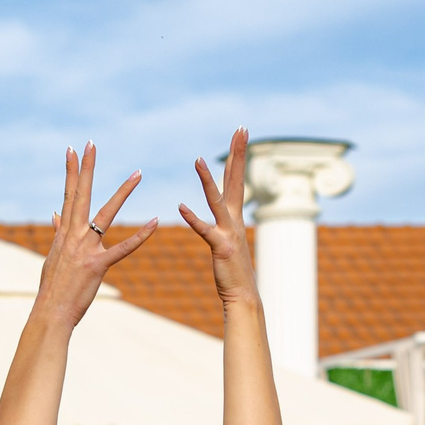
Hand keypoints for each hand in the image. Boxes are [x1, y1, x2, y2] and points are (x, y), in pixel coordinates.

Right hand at [40, 143, 155, 330]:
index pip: (69, 195)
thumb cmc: (53, 287)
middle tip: (92, 144)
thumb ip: (58, 232)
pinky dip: (141, 236)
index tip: (73, 150)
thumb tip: (55, 215)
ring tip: (137, 173)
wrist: (51, 312)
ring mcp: (86, 249)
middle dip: (88, 168)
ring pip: (107, 214)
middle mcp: (73, 236)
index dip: (71, 171)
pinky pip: (124, 248)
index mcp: (64, 233)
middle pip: (82, 194)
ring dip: (123, 192)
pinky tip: (156, 223)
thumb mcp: (53, 255)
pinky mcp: (99, 265)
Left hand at [179, 130, 255, 310]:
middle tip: (241, 128)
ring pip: (217, 200)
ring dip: (207, 180)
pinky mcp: (220, 246)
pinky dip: (193, 218)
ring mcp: (229, 232)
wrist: (242, 295)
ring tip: (198, 160)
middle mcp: (235, 219)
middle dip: (238, 153)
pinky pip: (204, 230)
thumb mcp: (228, 239)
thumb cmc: (232, 270)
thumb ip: (224, 223)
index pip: (237, 178)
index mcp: (234, 215)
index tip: (242, 132)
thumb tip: (224, 211)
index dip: (239, 154)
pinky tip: (181, 206)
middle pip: (236, 179)